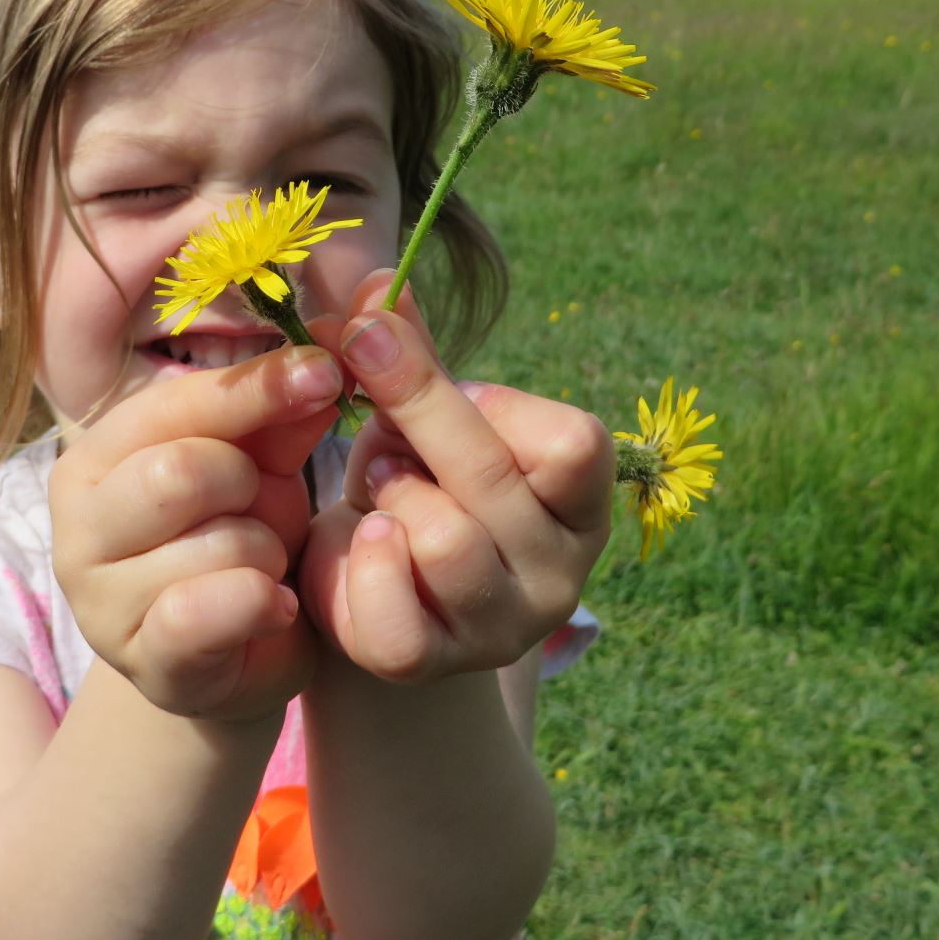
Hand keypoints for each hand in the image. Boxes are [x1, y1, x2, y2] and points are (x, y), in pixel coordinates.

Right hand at [49, 347, 342, 720]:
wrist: (246, 652)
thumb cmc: (240, 539)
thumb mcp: (263, 463)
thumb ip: (279, 408)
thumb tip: (324, 350)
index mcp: (96, 457)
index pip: (173, 402)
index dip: (256, 387)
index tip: (323, 373)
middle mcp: (79, 526)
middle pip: (181, 471)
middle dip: (248, 485)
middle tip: (259, 508)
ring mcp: (100, 602)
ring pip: (213, 546)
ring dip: (265, 553)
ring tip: (262, 568)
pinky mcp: (144, 663)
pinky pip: (209, 613)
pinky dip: (261, 603)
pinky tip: (275, 606)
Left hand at [300, 271, 614, 681]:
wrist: (371, 592)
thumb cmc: (412, 485)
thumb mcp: (420, 417)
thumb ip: (409, 349)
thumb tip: (376, 276)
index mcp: (581, 502)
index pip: (576, 443)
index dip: (495, 405)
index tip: (448, 387)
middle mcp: (562, 572)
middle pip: (490, 478)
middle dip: (411, 423)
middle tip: (375, 417)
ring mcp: (504, 626)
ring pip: (443, 539)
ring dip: (387, 499)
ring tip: (378, 497)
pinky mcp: (437, 663)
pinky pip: (391, 610)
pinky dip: (357, 563)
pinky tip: (359, 545)